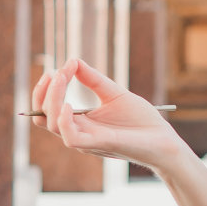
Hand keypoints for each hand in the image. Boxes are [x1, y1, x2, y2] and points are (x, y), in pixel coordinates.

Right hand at [30, 58, 190, 172]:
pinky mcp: (99, 144)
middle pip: (43, 116)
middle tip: (56, 73)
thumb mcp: (114, 93)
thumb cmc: (142, 121)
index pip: (47, 109)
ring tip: (61, 78)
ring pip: (52, 124)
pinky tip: (68, 105)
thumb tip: (72, 60)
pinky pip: (70, 138)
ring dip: (52, 99)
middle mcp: (79, 132)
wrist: (164, 140)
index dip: (46, 90)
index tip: (58, 69)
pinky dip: (63, 121)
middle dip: (43, 92)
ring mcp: (87, 140)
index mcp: (80, 122)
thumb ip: (93, 79)